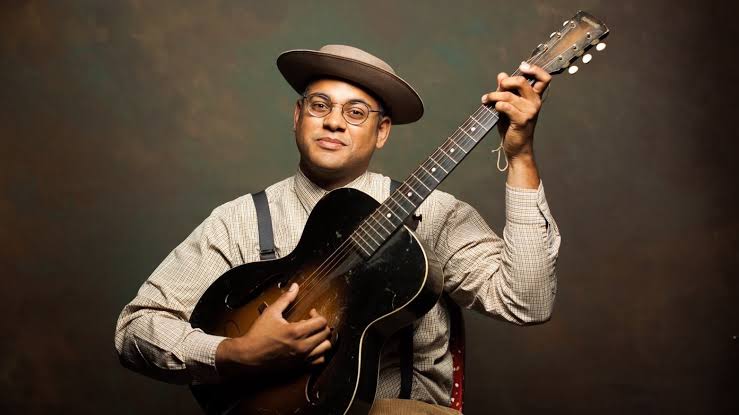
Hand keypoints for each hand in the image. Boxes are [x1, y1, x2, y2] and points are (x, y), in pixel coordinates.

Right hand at [215, 283, 331, 377]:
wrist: (248, 355)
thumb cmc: (258, 335)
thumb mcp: (271, 313)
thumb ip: (286, 299)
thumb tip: (295, 287)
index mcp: (295, 332)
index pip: (321, 322)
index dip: (318, 315)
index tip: (310, 314)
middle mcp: (301, 346)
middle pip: (326, 333)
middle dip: (321, 325)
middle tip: (312, 323)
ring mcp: (301, 358)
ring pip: (326, 348)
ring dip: (322, 339)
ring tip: (314, 335)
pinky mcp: (299, 366)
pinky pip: (319, 361)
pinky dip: (319, 353)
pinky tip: (311, 347)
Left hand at [481, 62, 550, 159]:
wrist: (516, 148)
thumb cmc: (512, 127)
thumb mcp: (509, 105)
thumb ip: (505, 90)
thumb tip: (501, 75)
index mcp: (535, 97)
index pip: (544, 78)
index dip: (534, 69)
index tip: (522, 67)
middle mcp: (535, 103)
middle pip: (521, 81)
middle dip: (505, 82)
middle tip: (496, 88)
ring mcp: (530, 112)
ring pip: (508, 95)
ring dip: (493, 96)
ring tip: (485, 100)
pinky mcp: (521, 120)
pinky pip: (506, 106)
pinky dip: (496, 105)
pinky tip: (492, 107)